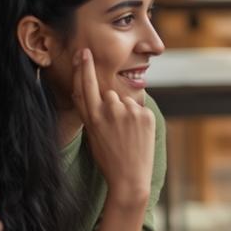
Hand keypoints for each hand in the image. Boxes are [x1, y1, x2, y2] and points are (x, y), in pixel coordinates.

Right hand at [73, 49, 154, 207]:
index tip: (84, 51)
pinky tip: (138, 136)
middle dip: (112, 107)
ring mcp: (129, 112)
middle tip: (116, 130)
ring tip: (127, 135)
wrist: (130, 179)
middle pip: (109, 95)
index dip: (84, 67)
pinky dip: (139, 119)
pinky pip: (140, 108)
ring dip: (126, 113)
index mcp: (92, 117)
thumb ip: (93, 113)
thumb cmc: (108, 159)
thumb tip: (94, 94)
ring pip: (125, 102)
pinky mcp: (146, 114)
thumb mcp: (93, 135)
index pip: (86, 85)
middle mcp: (109, 110)